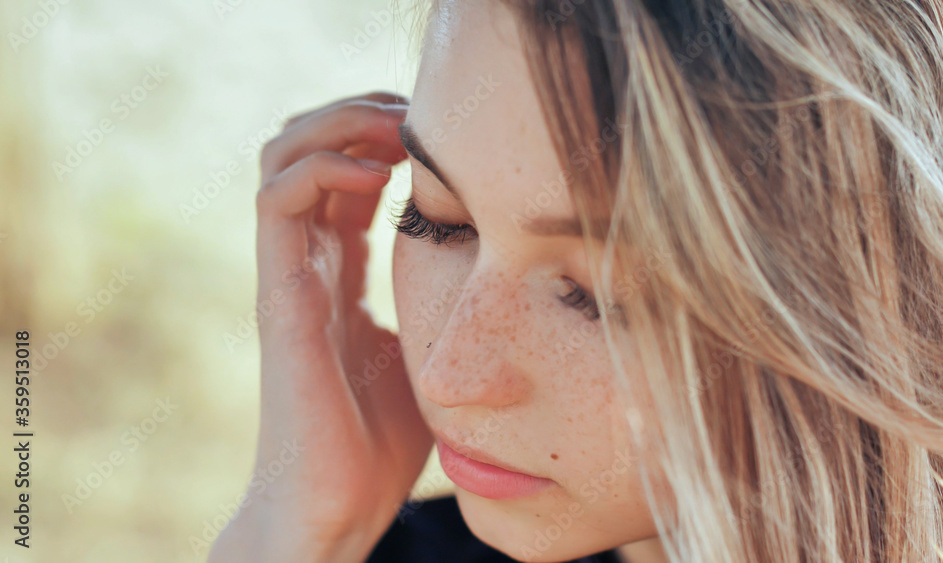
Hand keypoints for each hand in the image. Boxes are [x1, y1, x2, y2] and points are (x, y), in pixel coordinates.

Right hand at [209, 92, 432, 562]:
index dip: (384, 138)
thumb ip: (437, 307)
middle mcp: (309, 263)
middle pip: (307, 149)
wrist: (337, 505)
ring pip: (281, 157)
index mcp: (341, 272)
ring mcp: (288, 275)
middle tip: (414, 114)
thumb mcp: (427, 353)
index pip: (348, 176)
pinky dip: (324, 168)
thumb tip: (487, 277)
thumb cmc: (381, 443)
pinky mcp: (279, 295)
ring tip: (393, 132)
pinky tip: (378, 177)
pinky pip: (279, 201)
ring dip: (337, 125)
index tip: (439, 131)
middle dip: (358, 115)